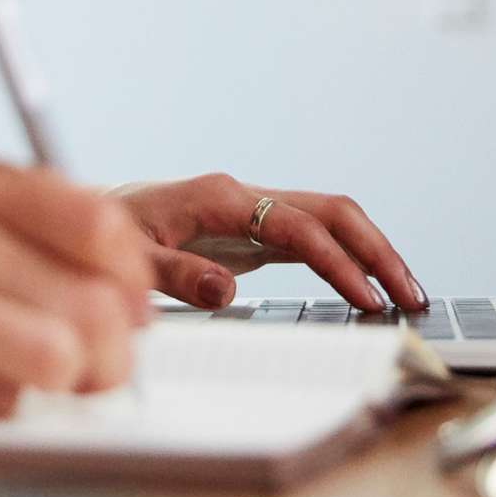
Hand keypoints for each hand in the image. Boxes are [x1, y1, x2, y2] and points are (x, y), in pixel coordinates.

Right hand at [0, 156, 154, 416]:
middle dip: (111, 351)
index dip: (132, 281)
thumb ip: (17, 225)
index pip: (99, 225)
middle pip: (90, 302)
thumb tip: (126, 294)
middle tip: (92, 368)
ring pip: (53, 359)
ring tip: (32, 383)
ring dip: (60, 386)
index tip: (126, 309)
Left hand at [113, 174, 424, 312]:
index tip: (366, 299)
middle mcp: (244, 197)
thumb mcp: (128, 258)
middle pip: (331, 212)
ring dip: (370, 253)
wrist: (84, 219)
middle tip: (411, 297)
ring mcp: (251, 212)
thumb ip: (174, 273)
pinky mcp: (252, 231)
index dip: (337, 262)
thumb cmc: (103, 235)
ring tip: (406, 297)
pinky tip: (368, 289)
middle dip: (376, 250)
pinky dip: (346, 260)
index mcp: (219, 197)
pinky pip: (312, 239)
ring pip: (329, 221)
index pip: (297, 225)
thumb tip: (226, 290)